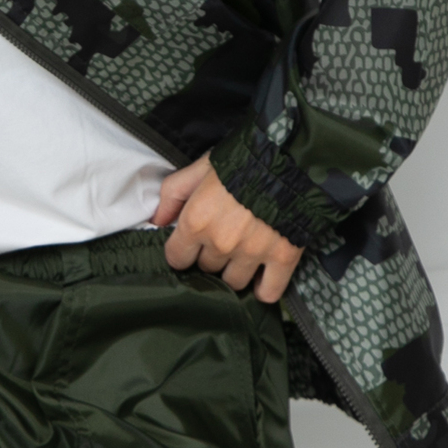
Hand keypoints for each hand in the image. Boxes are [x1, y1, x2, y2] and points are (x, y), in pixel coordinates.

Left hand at [154, 155, 302, 302]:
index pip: (176, 259)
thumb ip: (172, 194)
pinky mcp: (283, 257)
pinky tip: (261, 278)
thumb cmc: (242, 160)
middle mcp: (221, 243)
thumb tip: (156, 221)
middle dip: (211, 256)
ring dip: (236, 271)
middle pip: (206, 269)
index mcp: (196, 222)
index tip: (192, 243)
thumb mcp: (199, 168)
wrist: (291, 155)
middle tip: (223, 238)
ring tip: (242, 254)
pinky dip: (264, 290)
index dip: (183, 251)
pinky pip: (269, 292)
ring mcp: (252, 253)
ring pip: (234, 283)